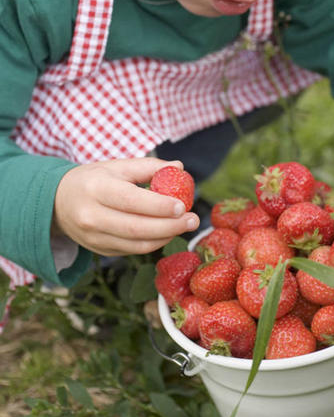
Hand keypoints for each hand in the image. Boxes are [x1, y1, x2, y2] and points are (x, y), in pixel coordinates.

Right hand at [53, 158, 199, 255]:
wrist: (58, 201)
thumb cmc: (94, 180)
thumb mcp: (116, 166)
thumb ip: (148, 166)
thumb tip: (179, 168)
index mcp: (96, 189)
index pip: (131, 200)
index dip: (158, 206)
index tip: (182, 206)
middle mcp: (92, 216)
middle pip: (136, 227)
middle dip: (169, 226)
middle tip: (192, 220)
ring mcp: (93, 237)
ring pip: (136, 244)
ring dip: (165, 237)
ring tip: (184, 225)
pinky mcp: (99, 250)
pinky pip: (132, 250)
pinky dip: (154, 242)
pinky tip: (167, 232)